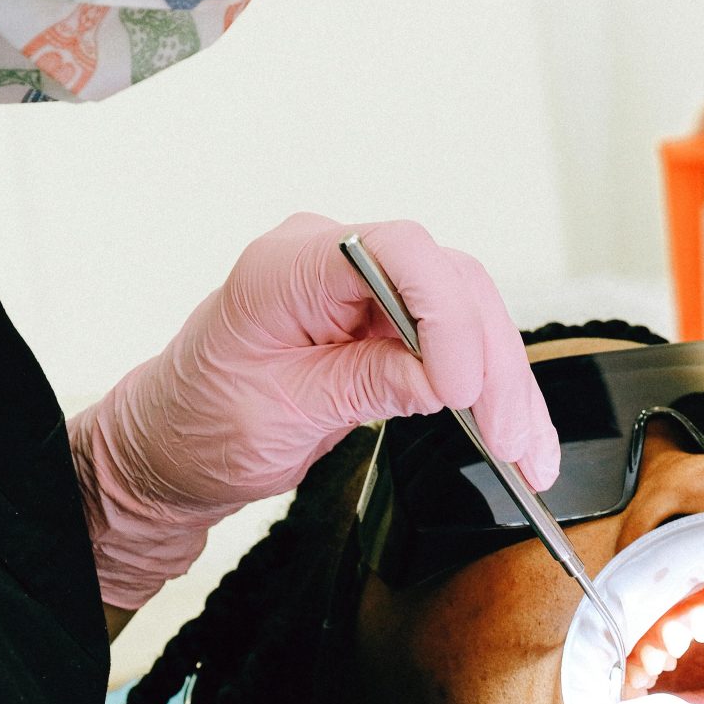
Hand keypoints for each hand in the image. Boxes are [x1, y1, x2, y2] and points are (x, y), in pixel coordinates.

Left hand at [69, 214, 558, 607]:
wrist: (174, 447)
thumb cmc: (198, 425)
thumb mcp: (280, 416)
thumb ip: (364, 386)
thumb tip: (446, 381)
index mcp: (285, 267)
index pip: (394, 250)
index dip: (441, 312)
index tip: (457, 388)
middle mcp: (333, 261)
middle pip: (449, 284)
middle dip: (491, 365)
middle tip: (511, 440)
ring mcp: (366, 289)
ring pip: (470, 313)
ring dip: (507, 384)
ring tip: (529, 453)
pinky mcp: (389, 323)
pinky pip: (458, 343)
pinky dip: (492, 392)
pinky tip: (518, 435)